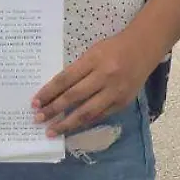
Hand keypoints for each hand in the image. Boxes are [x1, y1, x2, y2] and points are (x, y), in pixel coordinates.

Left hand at [32, 31, 164, 136]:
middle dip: (53, 109)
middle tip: (37, 119)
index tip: (35, 102)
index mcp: (94, 59)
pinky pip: (100, 116)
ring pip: (87, 112)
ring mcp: (115, 91)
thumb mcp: (93, 52)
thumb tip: (56, 91)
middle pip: (73, 96)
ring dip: (67, 123)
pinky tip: (72, 127)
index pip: (65, 79)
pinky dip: (84, 122)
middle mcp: (104, 76)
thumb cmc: (114, 48)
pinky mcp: (123, 102)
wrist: (144, 49)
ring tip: (52, 131)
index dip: (49, 92)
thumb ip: (78, 69)